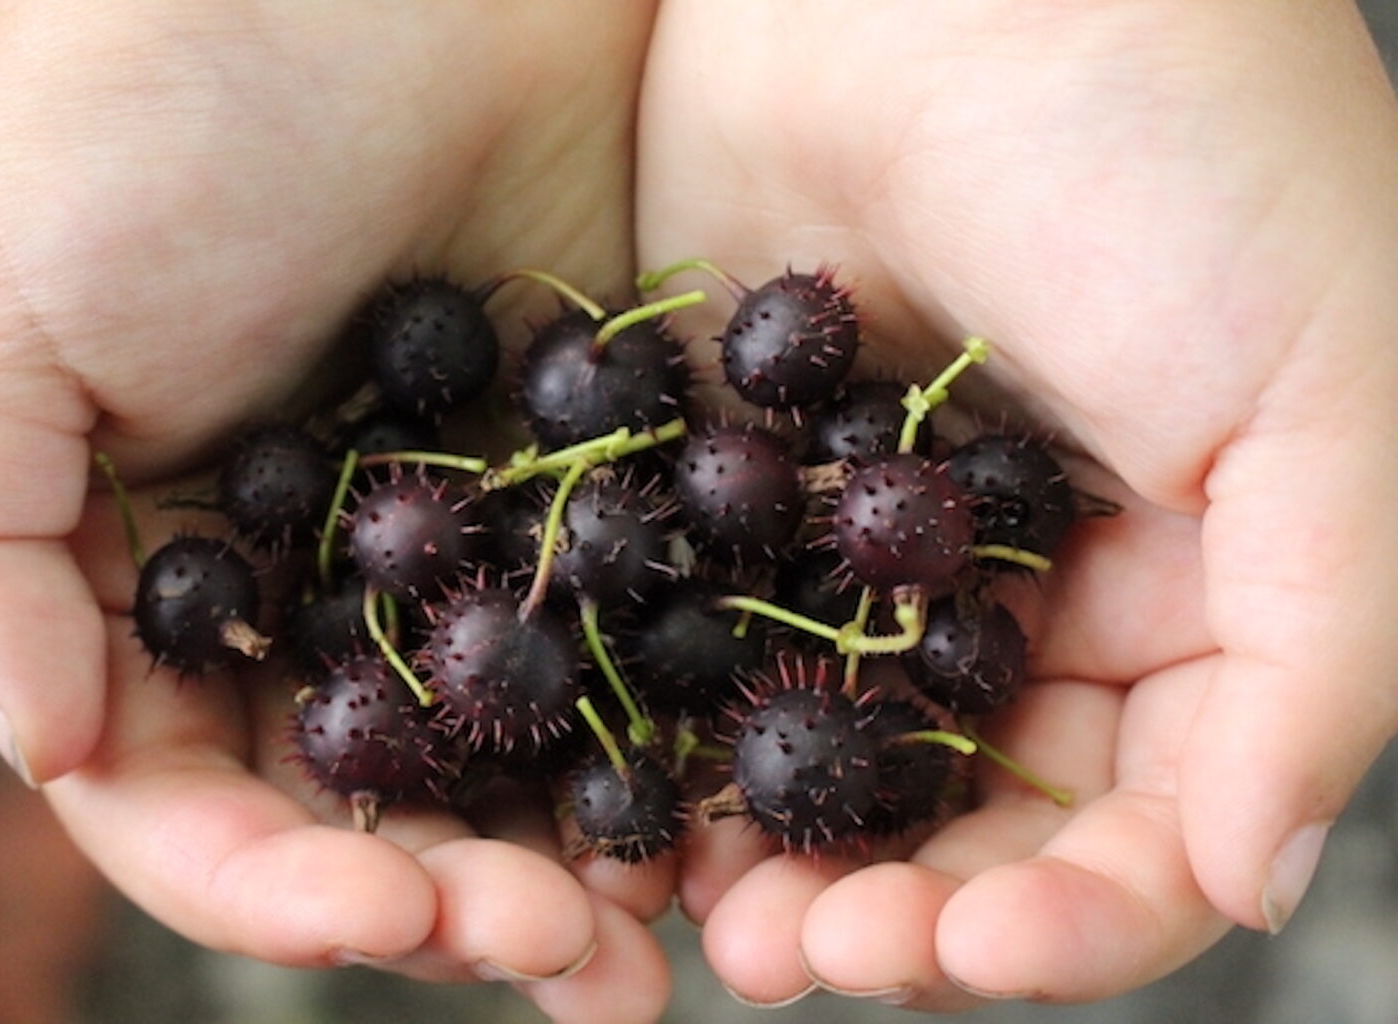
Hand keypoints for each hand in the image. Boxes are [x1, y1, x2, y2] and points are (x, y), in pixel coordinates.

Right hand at [0, 2, 669, 1020]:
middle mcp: (311, 581)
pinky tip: (732, 804)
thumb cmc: (148, 94)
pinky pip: (634, 633)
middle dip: (456, 903)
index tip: (394, 919)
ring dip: (577, 858)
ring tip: (660, 939)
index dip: (280, 887)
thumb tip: (51, 746)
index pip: (194, 794)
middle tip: (571, 962)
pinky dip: (673, 730)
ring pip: (515, 749)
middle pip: (373, 805)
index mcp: (156, 573)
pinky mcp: (598, 474)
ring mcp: (463, 536)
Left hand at [637, 0, 1397, 1008]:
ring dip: (769, 854)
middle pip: (964, 813)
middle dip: (893, 907)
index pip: (1143, 817)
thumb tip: (1257, 881)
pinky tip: (623, 800)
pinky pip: (704, 640)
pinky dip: (670, 730)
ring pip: (824, 755)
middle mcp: (1027, 590)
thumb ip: (1323, 656)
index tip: (970, 950)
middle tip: (793, 960)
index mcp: (1191, 591)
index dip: (1070, 911)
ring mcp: (869, 545)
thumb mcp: (1336, 397)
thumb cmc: (1189, 155)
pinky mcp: (739, 483)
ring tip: (704, 924)